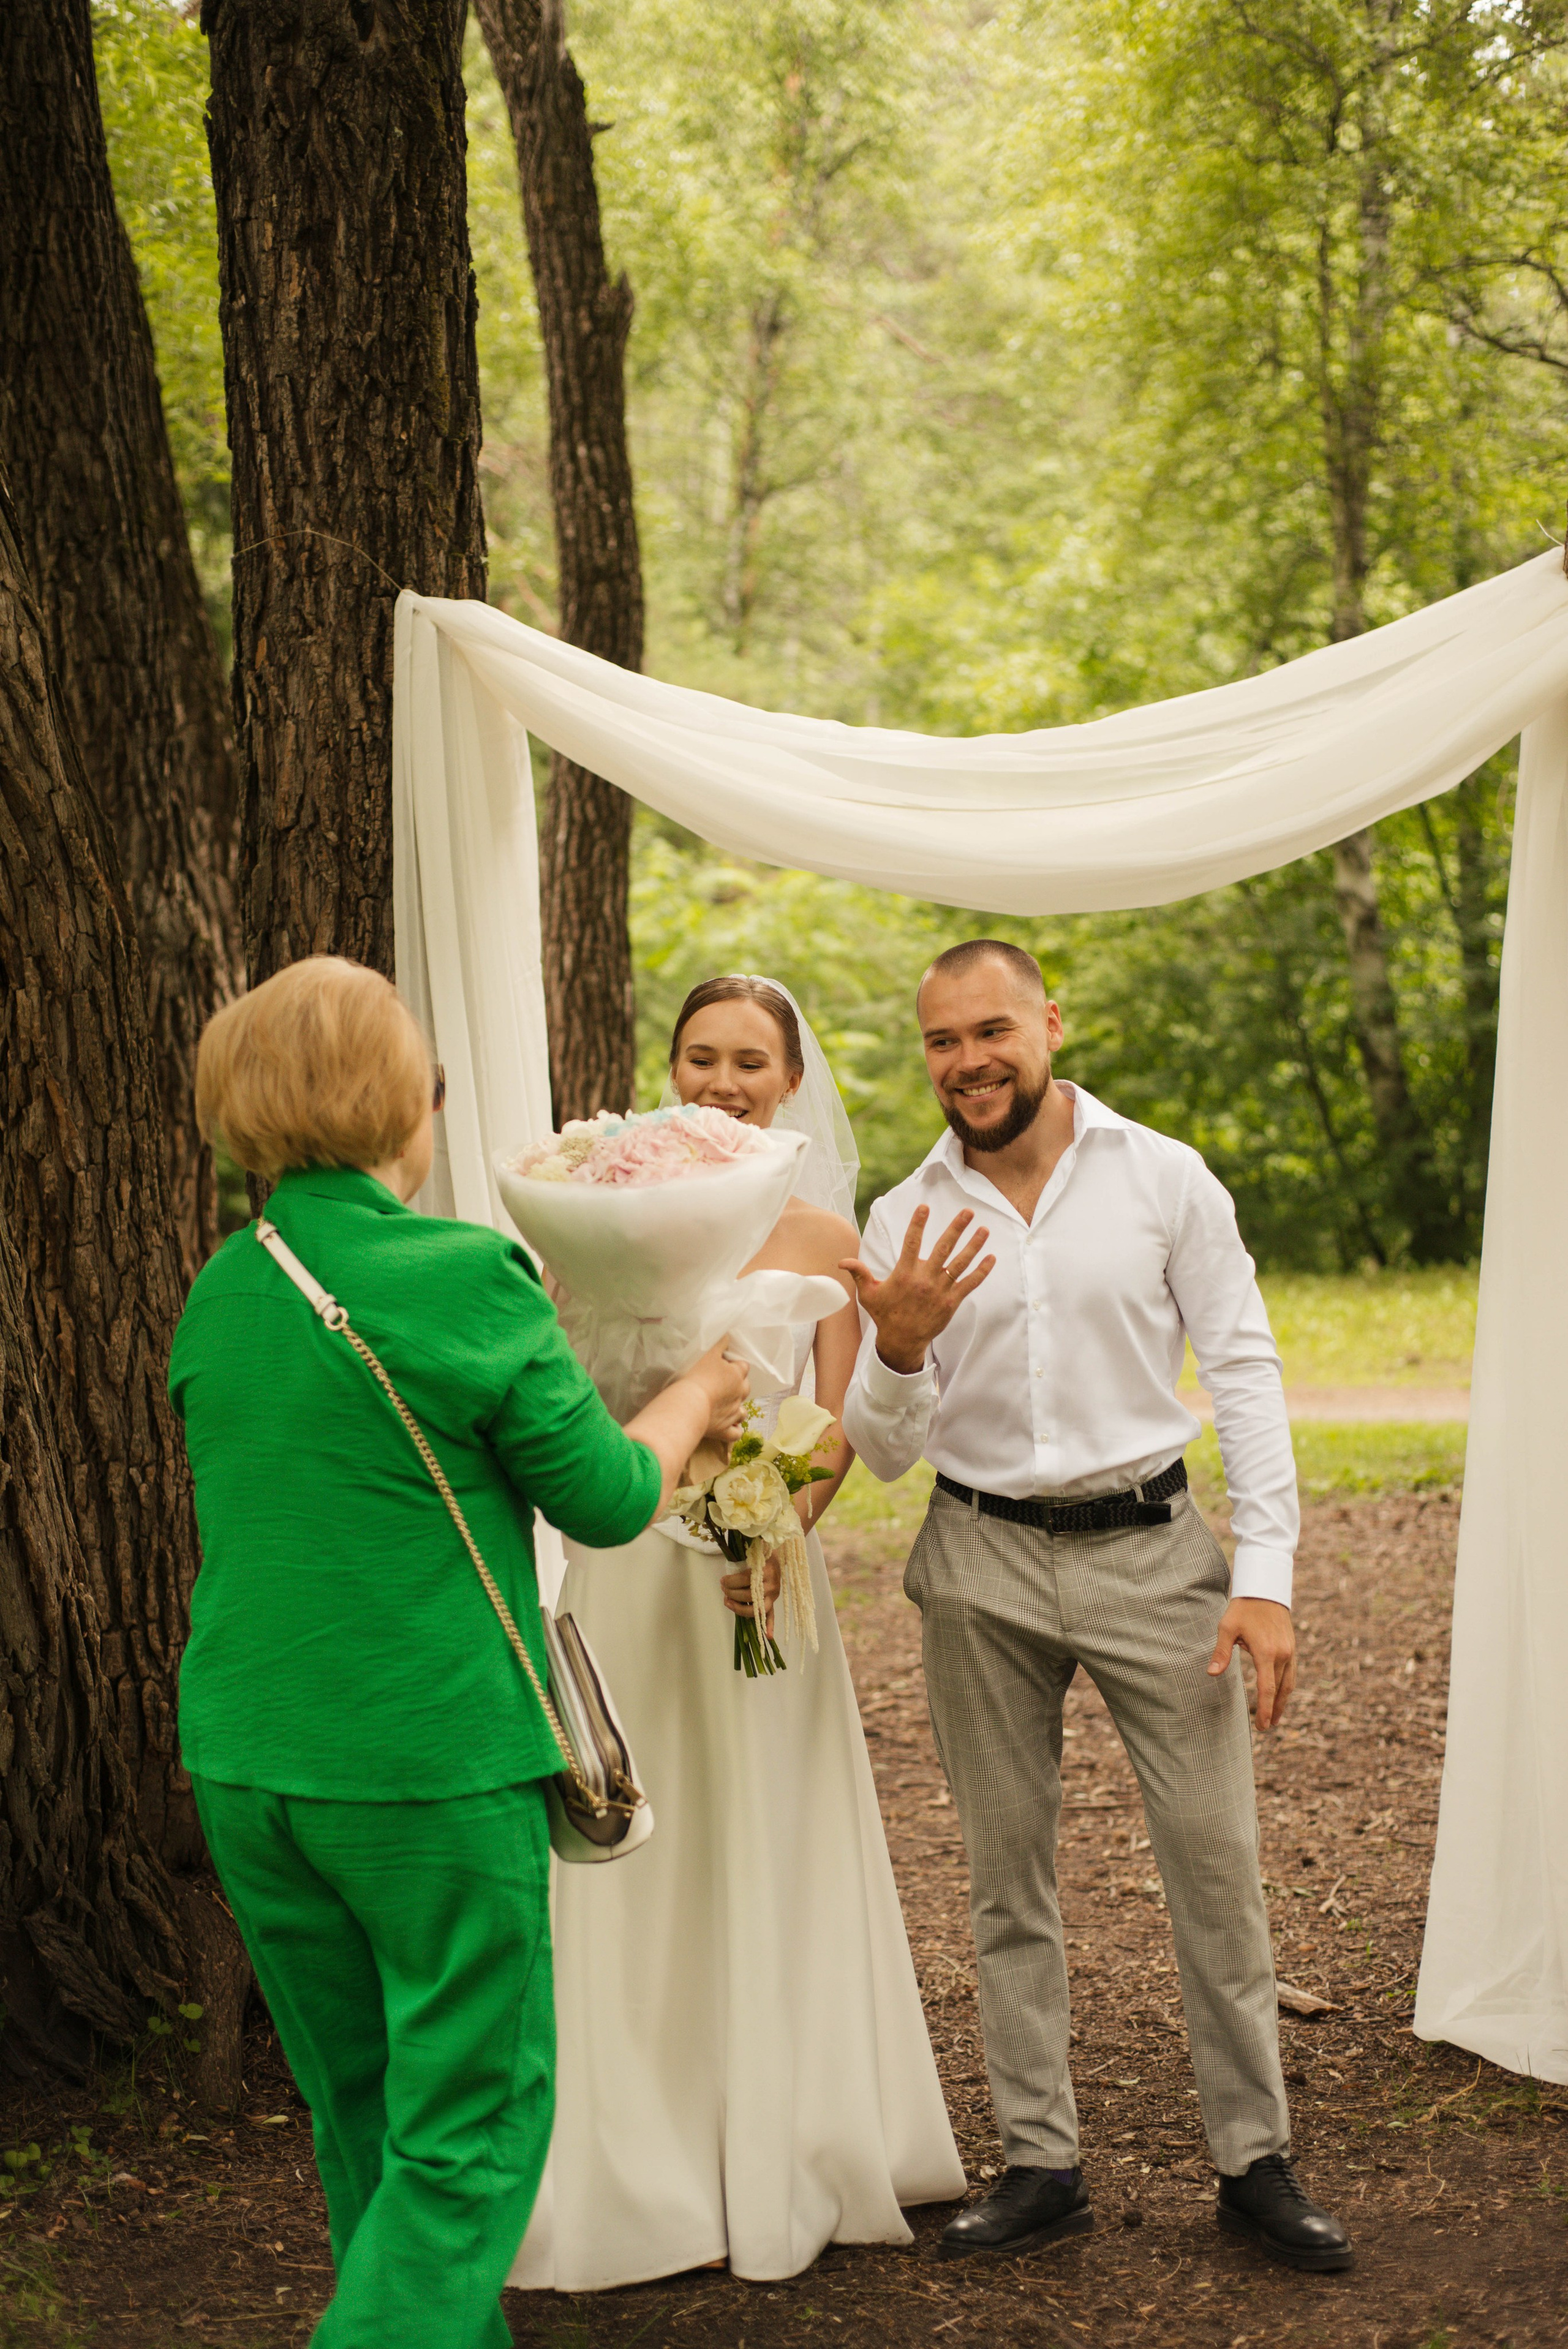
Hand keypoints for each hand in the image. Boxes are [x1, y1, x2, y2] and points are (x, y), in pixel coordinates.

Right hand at [689, 1337, 748, 1442]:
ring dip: (737, 1408)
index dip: (734, 1365)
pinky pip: (736, 1433)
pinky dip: (734, 1430)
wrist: (689, 1405)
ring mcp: (734, 1414)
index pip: (743, 1367)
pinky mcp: (725, 1431)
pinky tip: (728, 1427)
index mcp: (736, 1375)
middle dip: (738, 1386)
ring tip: (726, 1406)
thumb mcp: (708, 1353)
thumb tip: (728, 1333)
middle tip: (722, 1385)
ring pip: (743, 1411)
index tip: (722, 1365)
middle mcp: (739, 1394)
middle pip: (746, 1388)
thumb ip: (720, 1342)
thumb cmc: (696, 1376)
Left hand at [721, 1554, 780, 1635]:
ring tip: (727, 1601)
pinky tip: (767, 1635)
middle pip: (748, 1595)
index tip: (722, 1580)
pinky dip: (769, 1625)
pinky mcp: (774, 1601)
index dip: (731, 1581)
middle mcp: (772, 1585)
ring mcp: (773, 1595)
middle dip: (732, 1593)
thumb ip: (741, 1565)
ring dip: (739, 1608)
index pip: (745, 1580)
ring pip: (756, 1609)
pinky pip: (771, 1615)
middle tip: (723, 1589)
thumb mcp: (751, 1554)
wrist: (776, 1555)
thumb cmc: (760, 1555)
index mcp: (766, 1570)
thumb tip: (725, 1579)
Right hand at [839, 1206, 995, 1374]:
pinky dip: (982, 1271)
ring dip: (973, 1245)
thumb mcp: (868, 1294)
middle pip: (943, 1248)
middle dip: (956, 1228)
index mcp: (904, 1274)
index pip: (912, 1243)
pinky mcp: (951, 1302)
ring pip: (960, 1263)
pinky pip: (969, 1284)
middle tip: (967, 1211)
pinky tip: (991, 1258)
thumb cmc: (885, 1315)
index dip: (918, 1224)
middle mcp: (924, 1279)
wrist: (902, 1341)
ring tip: (984, 1229)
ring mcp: (940, 1290)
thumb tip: (841, 1261)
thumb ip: (859, 1273)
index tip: (924, 1207)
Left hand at [1208, 1597, 1295, 1729]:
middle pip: (1280, 1690)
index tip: (1262, 1726)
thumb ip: (1221, 1652)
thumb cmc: (1243, 1608)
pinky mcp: (1292, 1647)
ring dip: (1283, 1701)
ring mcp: (1290, 1651)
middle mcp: (1283, 1654)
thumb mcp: (1227, 1627)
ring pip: (1289, 1683)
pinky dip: (1286, 1687)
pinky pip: (1291, 1673)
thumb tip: (1212, 1674)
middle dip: (1274, 1710)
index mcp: (1267, 1652)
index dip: (1265, 1709)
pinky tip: (1280, 1694)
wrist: (1265, 1589)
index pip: (1267, 1688)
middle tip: (1267, 1727)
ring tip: (1276, 1717)